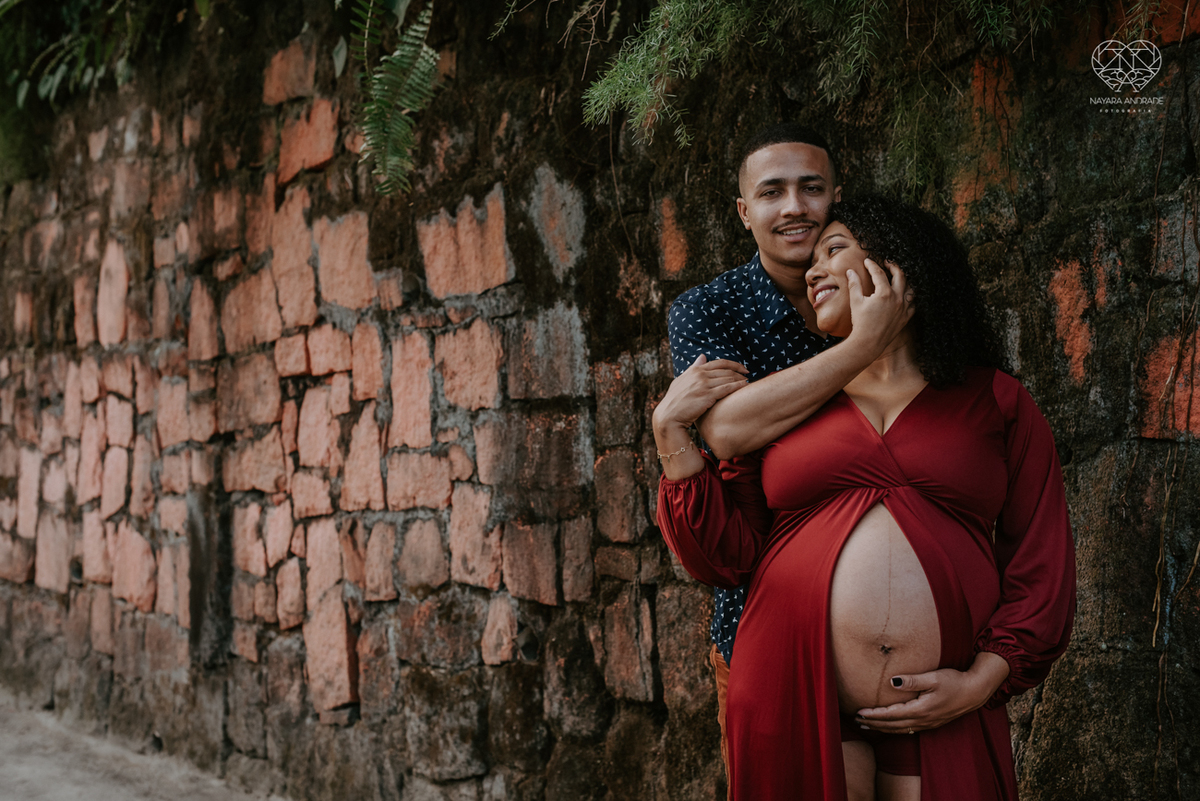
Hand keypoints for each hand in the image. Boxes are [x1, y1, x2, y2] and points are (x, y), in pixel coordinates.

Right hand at [652, 355, 747, 431]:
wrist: (669, 416)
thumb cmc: (675, 401)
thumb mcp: (681, 380)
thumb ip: (693, 368)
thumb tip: (703, 356)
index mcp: (694, 370)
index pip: (719, 363)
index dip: (734, 364)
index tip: (743, 368)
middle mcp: (700, 375)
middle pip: (726, 370)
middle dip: (739, 372)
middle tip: (747, 375)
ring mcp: (703, 385)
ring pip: (728, 378)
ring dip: (740, 379)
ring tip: (747, 382)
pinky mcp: (707, 396)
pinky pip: (727, 388)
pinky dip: (738, 386)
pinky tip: (745, 386)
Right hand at [845, 259, 914, 356]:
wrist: (868, 343)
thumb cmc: (860, 323)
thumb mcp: (856, 301)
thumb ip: (854, 284)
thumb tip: (850, 271)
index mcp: (884, 293)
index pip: (879, 273)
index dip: (872, 265)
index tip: (867, 261)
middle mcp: (897, 298)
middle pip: (900, 275)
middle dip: (893, 266)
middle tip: (887, 263)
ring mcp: (903, 308)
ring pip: (910, 288)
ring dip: (905, 280)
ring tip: (898, 277)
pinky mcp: (905, 317)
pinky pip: (913, 303)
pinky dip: (910, 297)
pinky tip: (904, 295)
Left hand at [855, 652, 1008, 733]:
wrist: (974, 692)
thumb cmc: (954, 681)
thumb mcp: (933, 678)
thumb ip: (912, 681)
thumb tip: (892, 682)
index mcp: (920, 709)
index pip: (891, 715)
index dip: (874, 715)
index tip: (859, 712)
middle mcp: (922, 720)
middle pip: (892, 725)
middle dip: (874, 724)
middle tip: (856, 721)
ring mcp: (928, 723)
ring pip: (900, 730)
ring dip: (882, 728)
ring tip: (867, 726)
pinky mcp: (932, 722)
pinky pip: (908, 729)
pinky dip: (895, 729)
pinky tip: (889, 727)